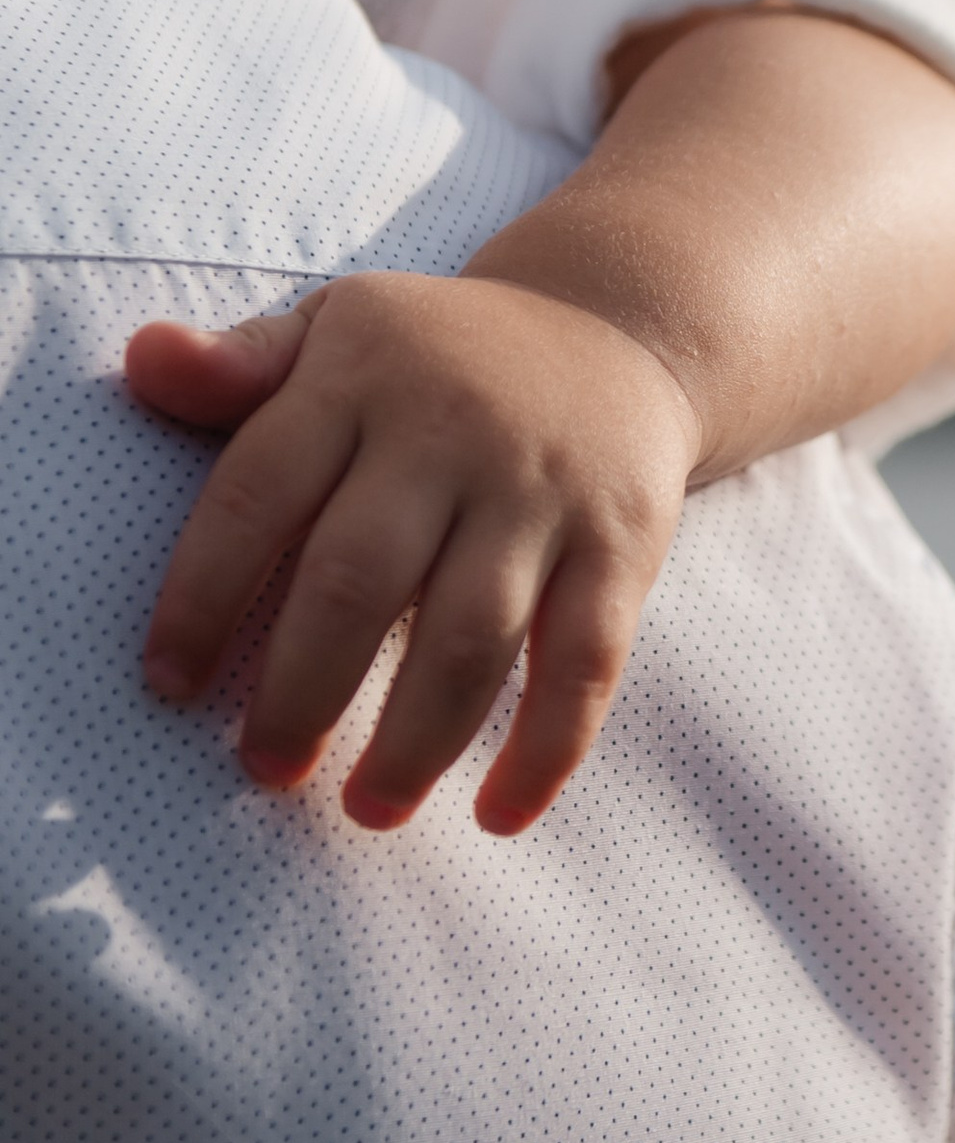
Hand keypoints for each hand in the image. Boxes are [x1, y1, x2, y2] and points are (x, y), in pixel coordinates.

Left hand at [124, 273, 704, 834]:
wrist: (616, 328)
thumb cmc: (438, 358)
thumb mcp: (334, 329)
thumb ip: (237, 363)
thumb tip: (145, 360)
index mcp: (360, 381)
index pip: (259, 494)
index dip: (203, 596)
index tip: (167, 686)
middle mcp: (451, 432)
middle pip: (359, 579)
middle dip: (302, 693)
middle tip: (266, 769)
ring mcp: (541, 493)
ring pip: (472, 636)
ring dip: (415, 741)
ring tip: (367, 807)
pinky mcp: (621, 543)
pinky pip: (586, 660)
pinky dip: (546, 747)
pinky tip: (496, 814)